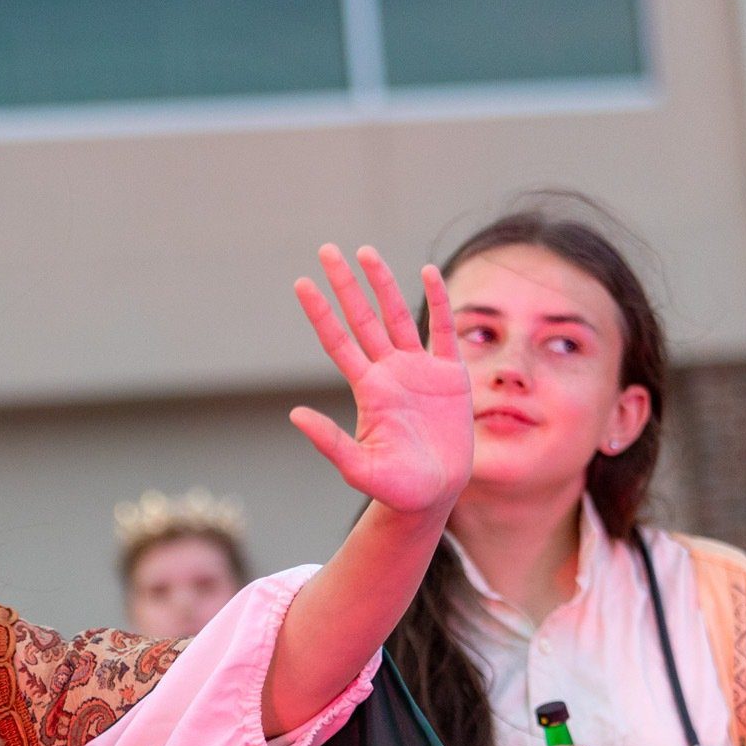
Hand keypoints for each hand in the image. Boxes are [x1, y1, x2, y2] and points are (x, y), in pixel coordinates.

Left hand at [290, 245, 472, 517]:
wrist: (433, 496)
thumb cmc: (394, 488)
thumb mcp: (358, 467)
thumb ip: (329, 441)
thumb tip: (295, 415)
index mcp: (368, 389)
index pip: (338, 340)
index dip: (320, 312)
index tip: (301, 282)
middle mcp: (389, 372)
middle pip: (363, 318)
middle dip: (345, 284)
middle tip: (326, 249)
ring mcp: (419, 371)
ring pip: (398, 316)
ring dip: (382, 284)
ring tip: (365, 251)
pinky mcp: (450, 376)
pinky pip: (443, 330)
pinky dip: (438, 300)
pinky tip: (427, 272)